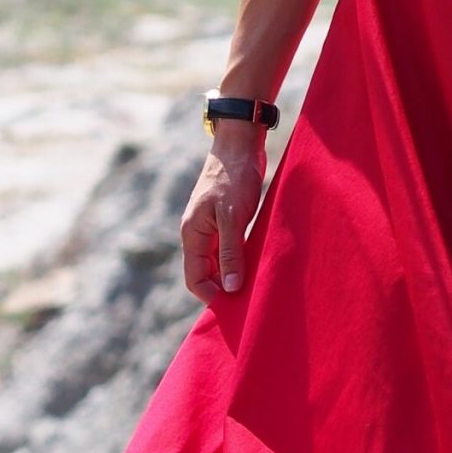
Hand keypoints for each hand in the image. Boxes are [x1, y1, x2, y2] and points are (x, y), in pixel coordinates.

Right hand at [181, 129, 266, 301]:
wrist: (239, 144)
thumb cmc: (234, 177)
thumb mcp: (233, 217)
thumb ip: (231, 253)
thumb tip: (231, 288)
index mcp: (193, 234)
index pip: (194, 278)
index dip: (211, 296)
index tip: (234, 308)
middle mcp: (198, 234)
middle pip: (206, 273)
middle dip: (223, 289)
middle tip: (247, 303)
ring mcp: (211, 227)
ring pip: (219, 262)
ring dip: (233, 275)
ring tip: (255, 288)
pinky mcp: (226, 220)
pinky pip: (230, 249)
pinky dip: (241, 260)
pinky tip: (258, 266)